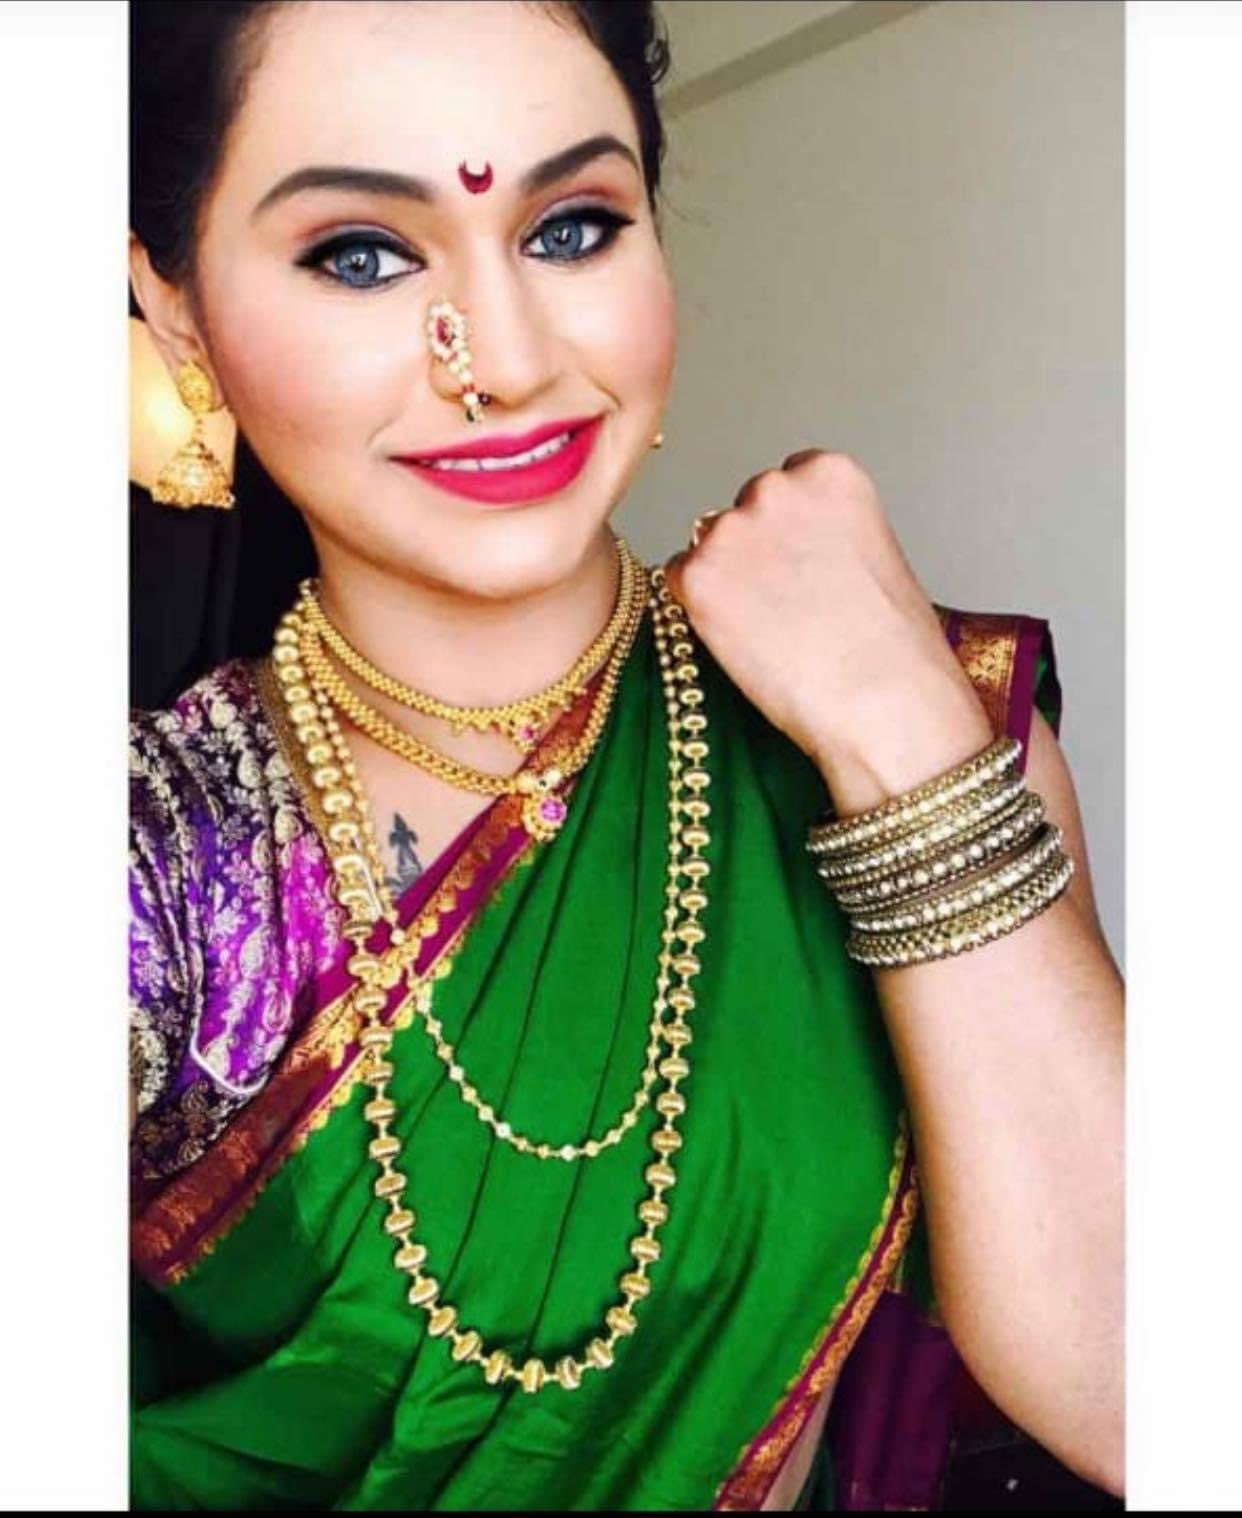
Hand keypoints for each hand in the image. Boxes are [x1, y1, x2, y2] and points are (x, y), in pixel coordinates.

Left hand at [663, 450, 994, 814]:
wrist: (884, 704)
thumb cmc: (895, 649)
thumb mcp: (876, 555)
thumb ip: (827, 531)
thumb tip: (791, 547)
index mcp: (829, 473)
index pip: (786, 483)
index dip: (792, 534)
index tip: (806, 565)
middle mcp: (775, 487)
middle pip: (742, 511)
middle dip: (755, 553)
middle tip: (789, 606)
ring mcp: (731, 530)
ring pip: (707, 548)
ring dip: (726, 582)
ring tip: (773, 630)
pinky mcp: (697, 577)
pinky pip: (679, 583)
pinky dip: (702, 612)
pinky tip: (744, 641)